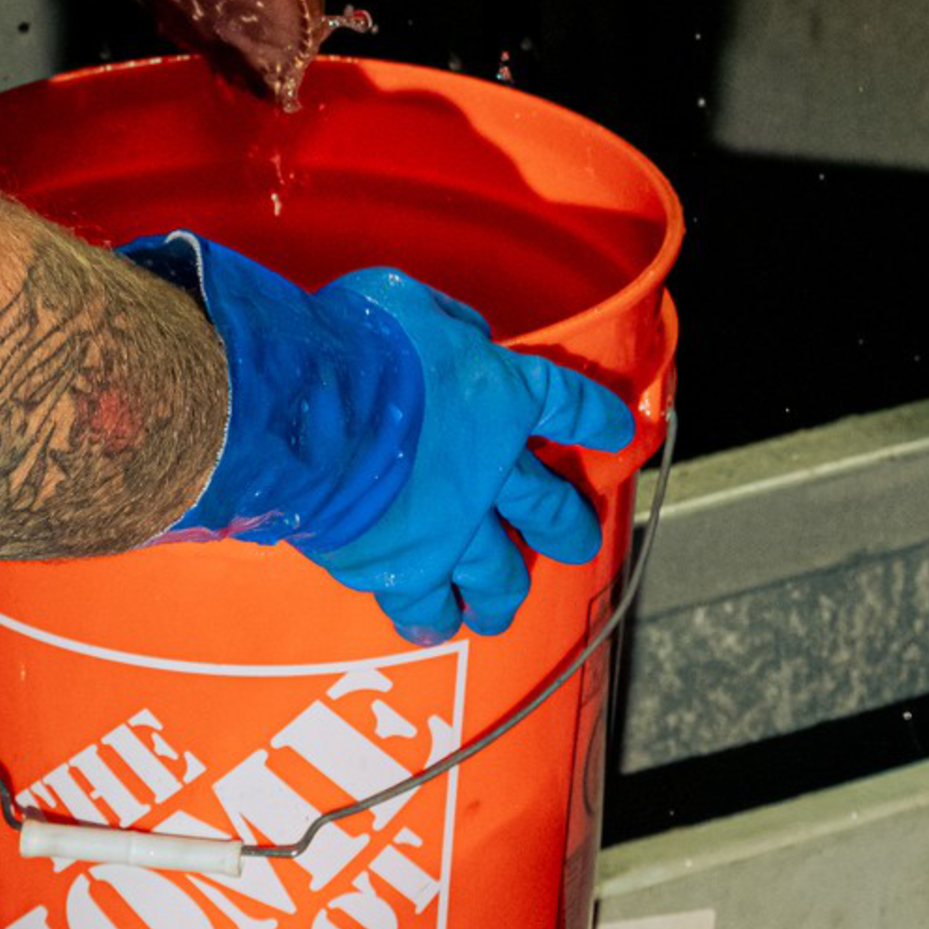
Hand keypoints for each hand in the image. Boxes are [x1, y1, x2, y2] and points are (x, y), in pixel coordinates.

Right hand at [129, 235, 637, 641]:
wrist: (312, 411)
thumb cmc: (360, 344)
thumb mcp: (413, 303)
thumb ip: (448, 325)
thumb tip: (460, 337)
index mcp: (504, 396)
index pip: (568, 406)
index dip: (595, 420)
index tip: (617, 432)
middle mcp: (492, 472)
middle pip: (550, 511)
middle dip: (568, 527)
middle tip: (577, 539)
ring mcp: (452, 529)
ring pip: (498, 577)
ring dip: (504, 592)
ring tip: (499, 605)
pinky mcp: (404, 569)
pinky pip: (427, 608)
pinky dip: (432, 618)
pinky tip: (433, 624)